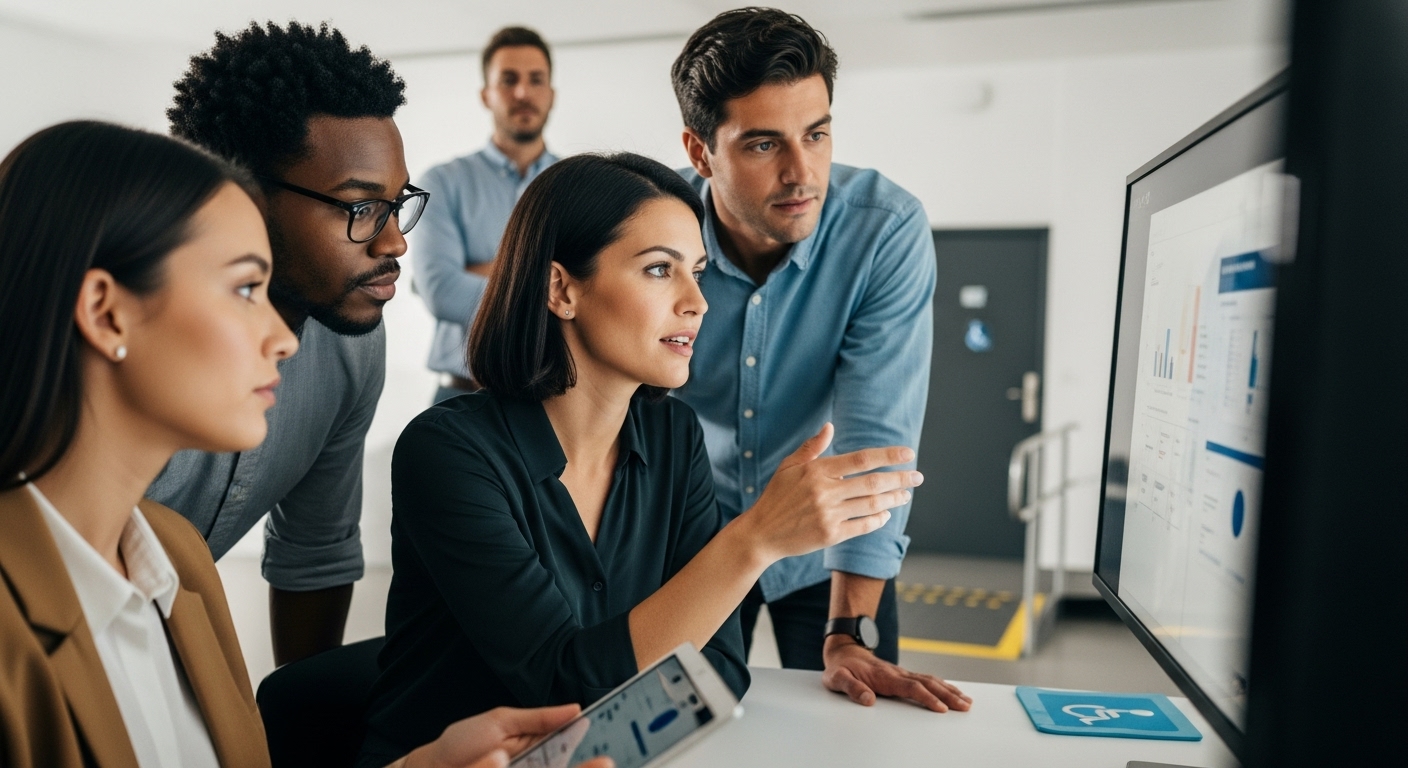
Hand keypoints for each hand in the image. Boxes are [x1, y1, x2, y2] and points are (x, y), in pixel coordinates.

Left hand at [402, 705, 613, 767]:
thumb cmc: (463, 743)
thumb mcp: (501, 722)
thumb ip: (539, 718)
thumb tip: (576, 709)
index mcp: (542, 747)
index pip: (576, 744)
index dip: (598, 741)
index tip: (618, 739)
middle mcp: (540, 765)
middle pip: (572, 763)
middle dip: (591, 763)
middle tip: (608, 760)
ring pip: (560, 766)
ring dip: (577, 765)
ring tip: (581, 760)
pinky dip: (529, 765)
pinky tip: (535, 759)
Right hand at [738, 423, 921, 563]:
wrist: (761, 533)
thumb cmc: (776, 497)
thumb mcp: (788, 467)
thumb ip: (811, 448)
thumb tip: (830, 426)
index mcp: (817, 470)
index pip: (861, 459)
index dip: (888, 456)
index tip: (908, 454)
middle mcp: (824, 491)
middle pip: (873, 483)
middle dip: (901, 479)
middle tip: (918, 476)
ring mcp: (828, 514)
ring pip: (872, 505)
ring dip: (894, 499)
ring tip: (906, 495)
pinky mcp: (830, 535)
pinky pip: (863, 526)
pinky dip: (878, 519)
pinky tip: (886, 514)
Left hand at [821, 638, 971, 712]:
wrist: (843, 650)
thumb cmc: (840, 667)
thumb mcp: (837, 678)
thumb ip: (851, 688)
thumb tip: (868, 700)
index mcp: (884, 676)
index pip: (911, 687)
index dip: (927, 698)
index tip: (942, 708)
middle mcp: (897, 673)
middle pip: (928, 684)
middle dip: (948, 696)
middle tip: (965, 706)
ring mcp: (902, 673)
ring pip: (930, 681)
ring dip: (949, 690)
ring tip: (967, 701)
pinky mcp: (903, 675)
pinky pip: (926, 680)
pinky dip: (942, 686)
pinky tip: (952, 691)